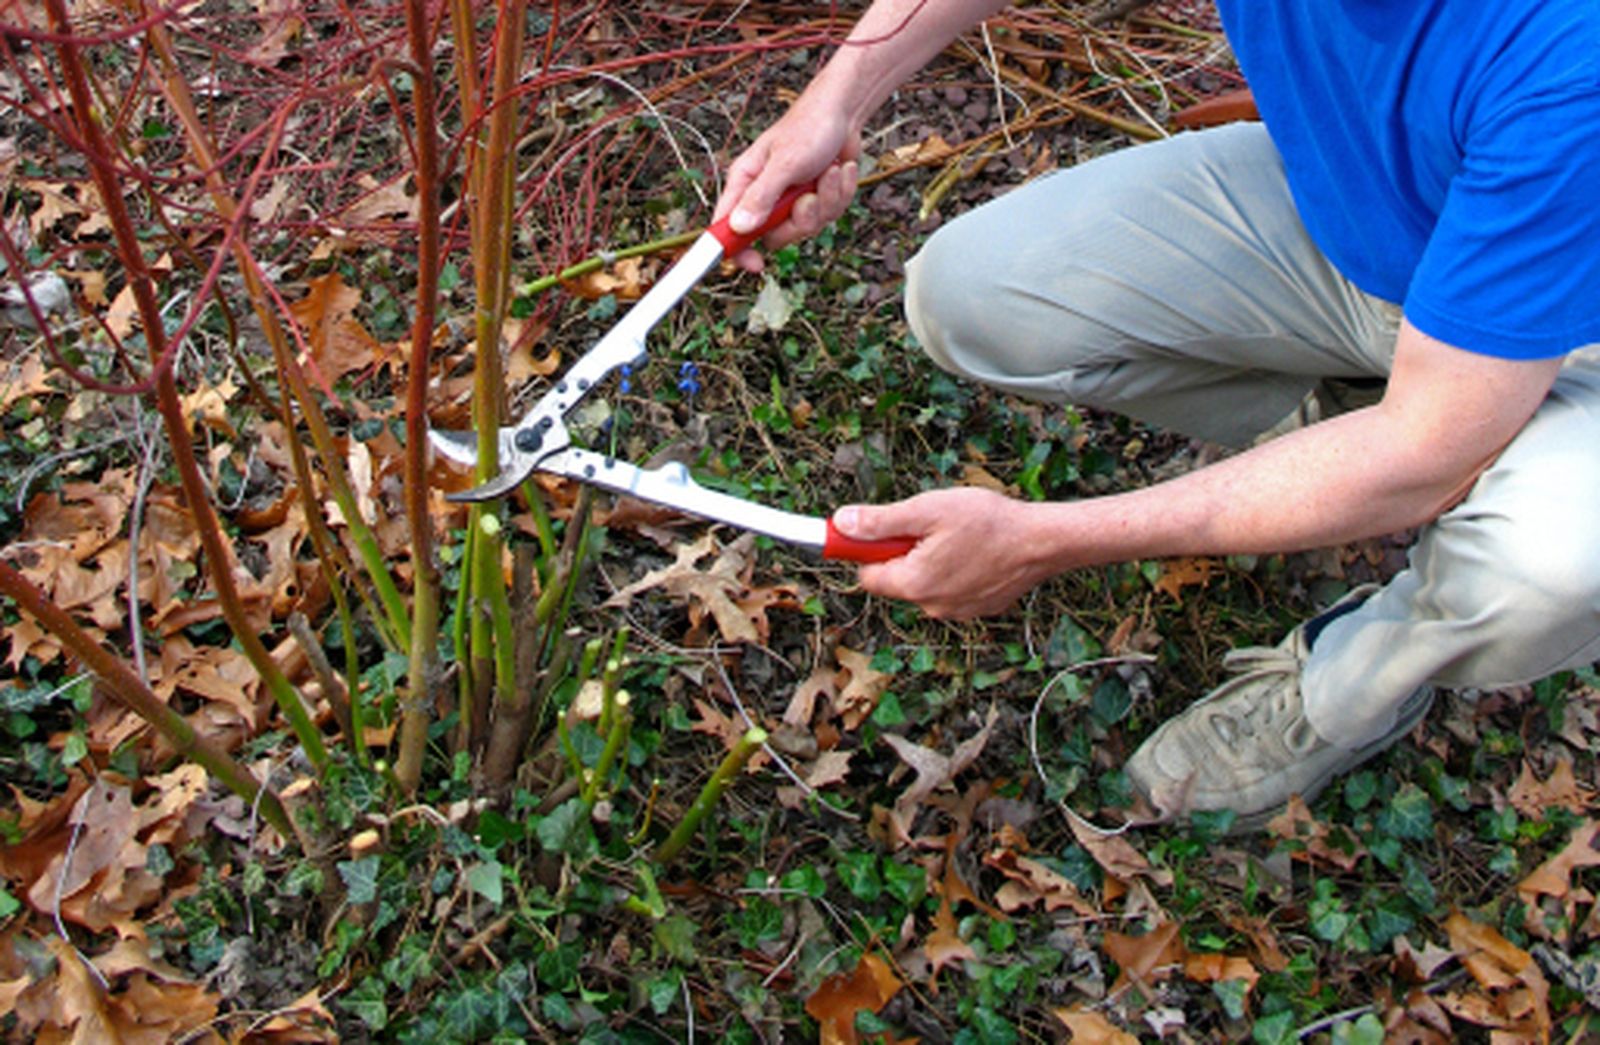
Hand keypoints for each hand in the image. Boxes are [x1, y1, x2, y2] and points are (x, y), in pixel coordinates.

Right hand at [713, 96, 861, 271]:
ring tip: (827, 173)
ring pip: (806, 227)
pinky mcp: (817, 199)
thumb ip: (761, 197)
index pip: (727, 225)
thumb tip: (739, 228)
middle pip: (774, 236)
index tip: (753, 264)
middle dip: (799, 221)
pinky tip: (839, 170)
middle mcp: (765, 194)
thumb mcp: (784, 163)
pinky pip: (829, 215)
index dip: (735, 249)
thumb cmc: (809, 127)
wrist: (844, 112)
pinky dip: (840, 193)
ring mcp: (792, 199)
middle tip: (806, 197)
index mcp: (746, 182)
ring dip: (825, 201)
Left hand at [833, 488, 1053, 618]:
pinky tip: (976, 551)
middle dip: (905, 553)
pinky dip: (956, 571)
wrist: (1044, 541)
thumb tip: (841, 523)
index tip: (877, 530)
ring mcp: (957, 611)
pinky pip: (952, 589)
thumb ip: (880, 521)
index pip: (867, 575)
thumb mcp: (927, 511)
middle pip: (897, 579)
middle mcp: (932, 606)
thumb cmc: (989, 522)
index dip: (867, 549)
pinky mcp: (979, 608)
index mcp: (914, 584)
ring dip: (931, 562)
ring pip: (926, 584)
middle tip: (929, 527)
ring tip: (958, 537)